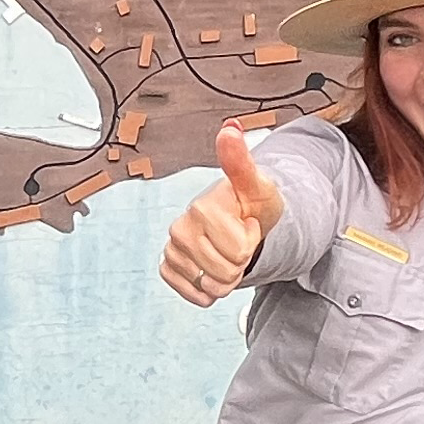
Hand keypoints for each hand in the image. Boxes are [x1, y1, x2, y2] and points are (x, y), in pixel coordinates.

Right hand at [161, 124, 283, 305]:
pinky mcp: (167, 268)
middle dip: (241, 262)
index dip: (252, 241)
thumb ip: (240, 161)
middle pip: (227, 272)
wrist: (239, 221)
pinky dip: (210, 290)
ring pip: (213, 287)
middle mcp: (179, 228)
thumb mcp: (256, 185)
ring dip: (229, 277)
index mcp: (200, 208)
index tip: (247, 223)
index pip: (240, 251)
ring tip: (228, 253)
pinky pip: (195, 295)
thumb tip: (230, 128)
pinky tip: (213, 269)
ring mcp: (171, 249)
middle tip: (239, 240)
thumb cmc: (251, 204)